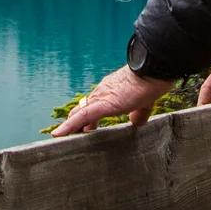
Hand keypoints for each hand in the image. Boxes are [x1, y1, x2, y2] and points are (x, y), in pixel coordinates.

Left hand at [51, 66, 173, 135]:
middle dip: (77, 123)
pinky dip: (68, 126)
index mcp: (111, 91)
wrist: (153, 71)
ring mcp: (101, 97)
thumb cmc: (151, 83)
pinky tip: (58, 134)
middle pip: (83, 109)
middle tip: (71, 136)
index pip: (94, 105)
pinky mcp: (103, 103)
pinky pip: (82, 116)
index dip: (88, 118)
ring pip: (80, 113)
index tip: (86, 129)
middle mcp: (102, 92)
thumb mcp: (144, 103)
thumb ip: (140, 113)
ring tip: (60, 138)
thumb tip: (137, 123)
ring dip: (70, 126)